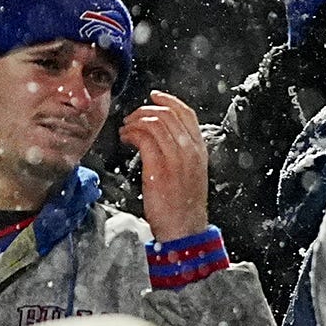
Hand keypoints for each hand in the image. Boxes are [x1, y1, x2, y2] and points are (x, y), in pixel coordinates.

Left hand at [122, 90, 209, 241]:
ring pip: (154, 123)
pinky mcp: (158, 168)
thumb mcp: (192, 173)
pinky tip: (125, 138)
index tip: (155, 97)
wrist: (184, 228)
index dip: (169, 100)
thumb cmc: (184, 205)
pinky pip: (143, 139)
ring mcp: (175, 158)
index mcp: (200, 149)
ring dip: (135, 122)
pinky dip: (131, 134)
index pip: (187, 114)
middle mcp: (190, 150)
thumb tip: (164, 136)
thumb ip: (183, 153)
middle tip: (132, 117)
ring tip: (125, 129)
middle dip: (146, 110)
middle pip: (167, 115)